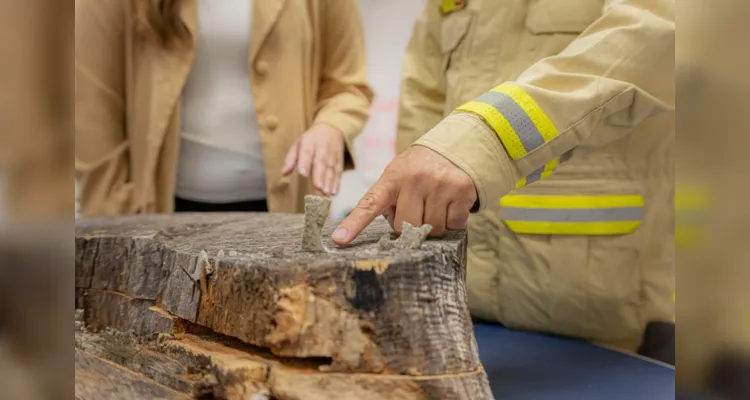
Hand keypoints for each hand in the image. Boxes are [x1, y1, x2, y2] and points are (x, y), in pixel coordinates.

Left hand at [282, 124, 344, 194]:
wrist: (331, 128)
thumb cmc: (311, 139)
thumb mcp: (298, 144)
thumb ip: (290, 159)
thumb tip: (283, 173)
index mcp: (309, 143)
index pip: (307, 152)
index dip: (305, 162)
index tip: (303, 174)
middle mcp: (322, 148)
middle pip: (321, 162)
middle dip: (320, 175)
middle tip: (318, 187)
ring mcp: (332, 154)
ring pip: (331, 168)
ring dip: (329, 181)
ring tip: (326, 192)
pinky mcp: (339, 160)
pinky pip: (338, 171)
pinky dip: (337, 182)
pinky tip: (334, 191)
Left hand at [331, 146, 476, 245]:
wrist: (454, 148)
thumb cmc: (417, 171)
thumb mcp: (397, 177)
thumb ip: (387, 201)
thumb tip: (393, 231)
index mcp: (392, 177)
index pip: (370, 203)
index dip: (354, 224)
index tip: (339, 240)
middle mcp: (415, 179)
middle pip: (405, 226)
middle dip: (409, 225)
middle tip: (416, 209)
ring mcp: (440, 184)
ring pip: (431, 229)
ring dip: (432, 225)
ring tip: (434, 204)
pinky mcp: (462, 191)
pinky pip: (453, 225)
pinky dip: (452, 221)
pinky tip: (450, 204)